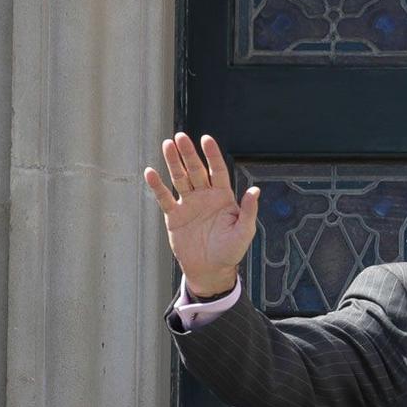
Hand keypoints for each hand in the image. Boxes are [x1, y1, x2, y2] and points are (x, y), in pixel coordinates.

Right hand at [144, 133, 257, 295]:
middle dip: (189, 154)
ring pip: (180, 178)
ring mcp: (189, 204)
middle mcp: (205, 196)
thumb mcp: (244, 231)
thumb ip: (249, 210)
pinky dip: (157, 186)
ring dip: (173, 162)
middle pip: (196, 170)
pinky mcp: (174, 216)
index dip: (212, 155)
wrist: (211, 270)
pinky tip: (150, 172)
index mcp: (223, 197)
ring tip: (167, 145)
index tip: (206, 139)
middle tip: (180, 137)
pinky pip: (164, 198)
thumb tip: (256, 190)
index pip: (218, 170)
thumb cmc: (231, 251)